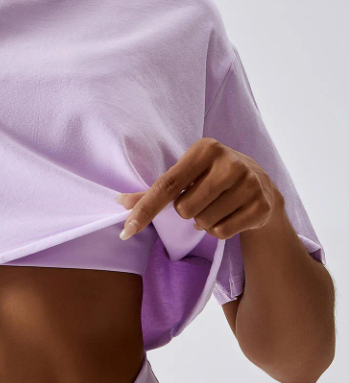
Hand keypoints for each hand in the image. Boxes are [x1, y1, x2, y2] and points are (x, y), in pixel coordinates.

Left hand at [116, 137, 281, 240]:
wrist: (261, 183)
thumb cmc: (211, 177)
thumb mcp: (186, 174)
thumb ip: (154, 190)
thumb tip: (121, 202)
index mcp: (206, 149)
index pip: (166, 185)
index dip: (145, 209)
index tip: (126, 230)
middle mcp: (230, 162)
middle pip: (184, 209)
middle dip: (186, 211)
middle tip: (201, 199)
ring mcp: (249, 183)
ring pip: (203, 222)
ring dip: (202, 221)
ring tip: (216, 206)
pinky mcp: (261, 205)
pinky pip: (222, 232)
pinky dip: (218, 230)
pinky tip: (229, 214)